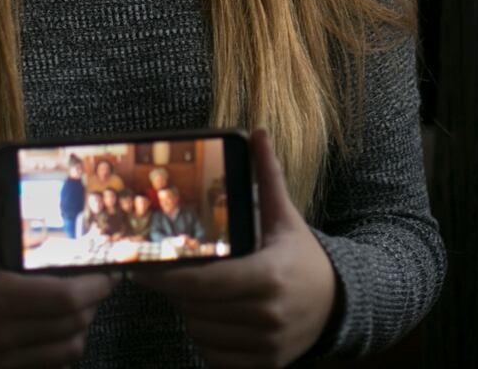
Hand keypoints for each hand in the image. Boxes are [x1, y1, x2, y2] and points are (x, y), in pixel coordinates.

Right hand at [0, 146, 114, 367]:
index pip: (64, 299)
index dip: (94, 286)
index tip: (106, 269)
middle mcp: (2, 335)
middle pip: (73, 323)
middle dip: (93, 300)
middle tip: (98, 279)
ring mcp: (3, 361)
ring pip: (67, 348)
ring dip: (81, 324)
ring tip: (80, 301)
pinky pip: (51, 367)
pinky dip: (63, 347)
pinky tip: (59, 326)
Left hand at [133, 130, 337, 367]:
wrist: (337, 304)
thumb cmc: (302, 257)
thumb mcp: (285, 217)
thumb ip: (268, 177)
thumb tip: (259, 132)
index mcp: (269, 277)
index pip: (203, 283)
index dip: (167, 277)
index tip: (140, 267)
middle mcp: (268, 315)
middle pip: (196, 309)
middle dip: (178, 292)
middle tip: (170, 274)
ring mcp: (267, 346)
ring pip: (201, 333)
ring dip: (191, 314)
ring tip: (197, 294)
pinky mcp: (264, 365)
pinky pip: (214, 356)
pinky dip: (207, 338)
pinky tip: (213, 317)